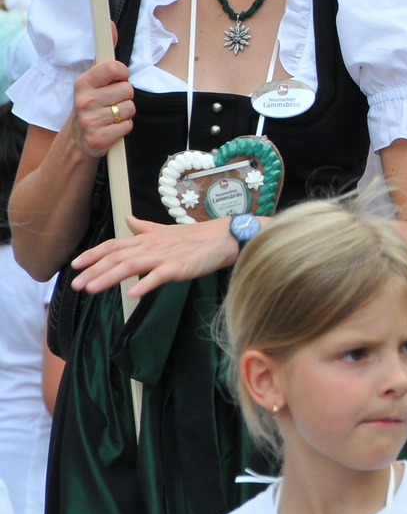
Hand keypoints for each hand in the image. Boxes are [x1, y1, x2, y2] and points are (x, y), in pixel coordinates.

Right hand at [71, 59, 133, 159]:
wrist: (75, 142)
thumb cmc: (90, 108)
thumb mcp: (93, 83)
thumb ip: (106, 58)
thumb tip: (113, 26)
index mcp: (82, 83)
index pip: (114, 67)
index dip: (123, 73)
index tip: (118, 79)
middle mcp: (84, 101)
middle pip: (128, 89)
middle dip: (125, 97)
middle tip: (111, 103)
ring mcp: (90, 120)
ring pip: (130, 108)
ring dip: (125, 114)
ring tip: (111, 116)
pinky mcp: (98, 138)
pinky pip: (128, 126)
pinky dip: (123, 129)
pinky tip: (111, 129)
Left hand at [71, 214, 240, 297]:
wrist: (225, 237)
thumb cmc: (198, 237)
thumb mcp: (167, 231)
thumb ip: (145, 228)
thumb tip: (128, 219)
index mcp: (148, 238)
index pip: (115, 245)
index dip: (93, 254)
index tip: (75, 265)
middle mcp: (152, 246)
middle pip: (117, 257)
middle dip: (94, 270)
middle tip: (76, 285)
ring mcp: (165, 256)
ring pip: (132, 266)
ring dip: (110, 277)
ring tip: (92, 289)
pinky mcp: (181, 266)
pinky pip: (160, 276)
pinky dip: (146, 284)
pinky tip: (133, 294)